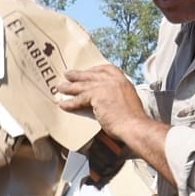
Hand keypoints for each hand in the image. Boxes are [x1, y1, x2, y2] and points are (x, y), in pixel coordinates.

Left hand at [53, 65, 176, 186]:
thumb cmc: (133, 120)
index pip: (108, 69)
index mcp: (123, 81)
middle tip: (68, 74)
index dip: (96, 69)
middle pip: (92, 74)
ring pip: (82, 85)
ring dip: (69, 87)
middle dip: (79, 75)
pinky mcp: (97, 96)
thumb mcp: (128, 102)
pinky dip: (70, 103)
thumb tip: (110, 102)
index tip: (89, 71)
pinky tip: (63, 105)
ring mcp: (105, 87)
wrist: (134, 126)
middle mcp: (114, 81)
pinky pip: (79, 99)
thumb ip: (118, 97)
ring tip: (60, 87)